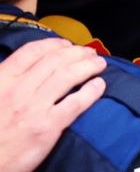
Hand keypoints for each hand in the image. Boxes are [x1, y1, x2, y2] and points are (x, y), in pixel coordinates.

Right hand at [0, 38, 106, 171]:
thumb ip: (4, 83)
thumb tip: (22, 71)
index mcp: (0, 81)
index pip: (32, 52)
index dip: (53, 44)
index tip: (66, 44)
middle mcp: (18, 91)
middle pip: (55, 61)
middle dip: (77, 53)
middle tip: (89, 53)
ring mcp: (34, 108)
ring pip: (68, 76)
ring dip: (88, 66)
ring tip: (99, 64)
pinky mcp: (47, 127)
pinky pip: (76, 103)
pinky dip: (91, 90)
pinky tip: (99, 85)